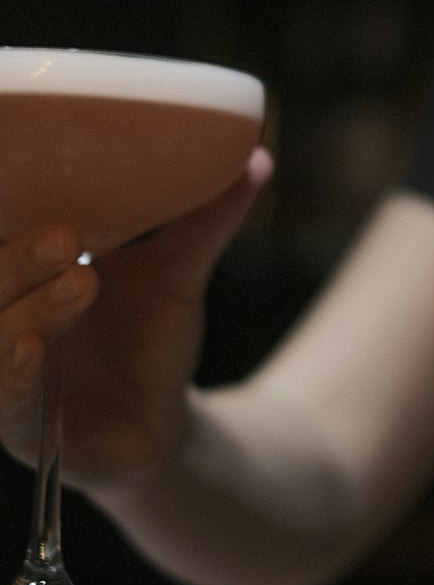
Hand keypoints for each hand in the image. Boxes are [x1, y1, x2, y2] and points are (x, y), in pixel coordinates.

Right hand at [0, 148, 271, 489]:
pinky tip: (31, 349)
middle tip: (66, 236)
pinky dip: (11, 372)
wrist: (160, 421)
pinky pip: (1, 398)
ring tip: (80, 281)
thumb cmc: (148, 338)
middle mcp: (4, 314)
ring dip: (28, 308)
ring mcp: (5, 369)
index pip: (0, 235)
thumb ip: (204, 220)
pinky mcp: (19, 425)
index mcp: (24, 271)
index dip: (6, 212)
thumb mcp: (178, 274)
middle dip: (21, 258)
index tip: (22, 175)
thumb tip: (257, 158)